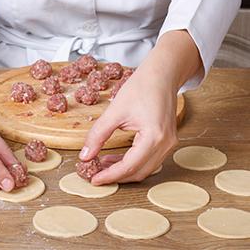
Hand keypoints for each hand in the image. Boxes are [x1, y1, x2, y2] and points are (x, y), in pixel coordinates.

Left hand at [79, 30, 201, 184]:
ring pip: (144, 169)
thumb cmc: (141, 87)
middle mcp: (166, 144)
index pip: (129, 166)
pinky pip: (149, 160)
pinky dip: (132, 163)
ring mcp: (169, 144)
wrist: (161, 74)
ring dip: (124, 170)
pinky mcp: (167, 141)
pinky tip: (116, 158)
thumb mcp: (114, 112)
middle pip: (139, 172)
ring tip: (102, 164)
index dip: (109, 176)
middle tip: (96, 174)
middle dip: (116, 176)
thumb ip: (98, 135)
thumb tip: (85, 156)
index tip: (94, 180)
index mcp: (154, 136)